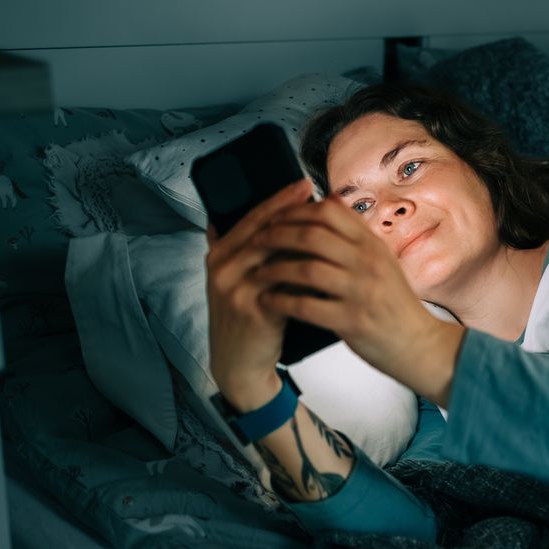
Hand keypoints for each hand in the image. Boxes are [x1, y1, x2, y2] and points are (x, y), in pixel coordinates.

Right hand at [204, 177, 314, 409]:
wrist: (240, 364)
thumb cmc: (250, 320)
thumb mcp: (245, 282)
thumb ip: (253, 253)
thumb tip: (281, 219)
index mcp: (220, 256)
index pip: (251, 218)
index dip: (277, 199)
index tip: (303, 184)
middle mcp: (221, 268)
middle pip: (260, 230)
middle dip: (291, 210)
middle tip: (317, 194)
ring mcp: (233, 289)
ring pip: (271, 254)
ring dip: (301, 238)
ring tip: (328, 225)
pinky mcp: (250, 311)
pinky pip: (282, 285)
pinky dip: (303, 273)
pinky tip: (326, 263)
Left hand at [251, 192, 465, 402]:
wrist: (420, 345)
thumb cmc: (396, 305)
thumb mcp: (383, 261)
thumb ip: (356, 235)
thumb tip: (329, 202)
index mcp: (373, 245)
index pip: (329, 211)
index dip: (296, 210)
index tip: (276, 217)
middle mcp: (368, 263)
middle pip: (312, 234)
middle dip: (277, 235)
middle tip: (257, 241)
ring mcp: (361, 292)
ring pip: (306, 268)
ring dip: (275, 268)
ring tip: (259, 272)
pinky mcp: (352, 321)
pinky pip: (306, 305)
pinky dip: (281, 301)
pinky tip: (268, 301)